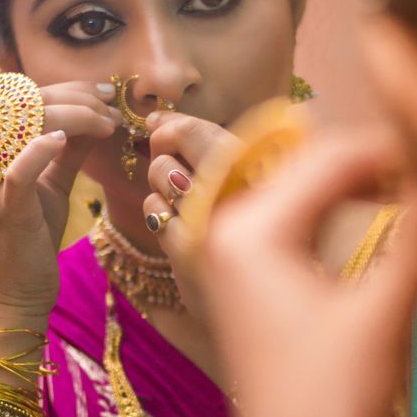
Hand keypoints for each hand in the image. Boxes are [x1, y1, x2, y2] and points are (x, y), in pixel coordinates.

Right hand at [0, 82, 120, 318]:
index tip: (105, 94)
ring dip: (75, 116)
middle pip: (25, 102)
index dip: (67, 88)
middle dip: (78, 98)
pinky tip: (67, 140)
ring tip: (109, 124)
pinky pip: (18, 171)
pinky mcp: (4, 211)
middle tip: (114, 108)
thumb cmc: (26, 241)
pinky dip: (40, 148)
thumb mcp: (48, 187)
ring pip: (25, 123)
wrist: (10, 297)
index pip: (22, 96)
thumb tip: (94, 115)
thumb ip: (66, 152)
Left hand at [143, 111, 240, 317]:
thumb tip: (154, 119)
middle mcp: (242, 188)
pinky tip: (176, 223)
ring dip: (162, 179)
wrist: (254, 297)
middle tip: (166, 152)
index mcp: (263, 169)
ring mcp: (213, 217)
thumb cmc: (250, 229)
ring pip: (162, 171)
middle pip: (184, 138)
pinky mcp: (188, 248)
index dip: (176, 123)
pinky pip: (153, 207)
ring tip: (183, 198)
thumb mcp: (243, 182)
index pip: (207, 129)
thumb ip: (204, 146)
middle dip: (165, 140)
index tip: (158, 126)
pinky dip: (157, 211)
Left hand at [200, 127, 416, 416]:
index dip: (397, 149)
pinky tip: (386, 224)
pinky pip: (296, 225)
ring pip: (306, 193)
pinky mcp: (245, 284)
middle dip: (379, 165)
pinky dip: (340, 218)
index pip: (332, 156)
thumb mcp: (385, 309)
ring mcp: (230, 259)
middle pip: (314, 167)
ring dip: (362, 189)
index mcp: (249, 230)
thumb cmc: (333, 400)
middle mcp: (227, 233)